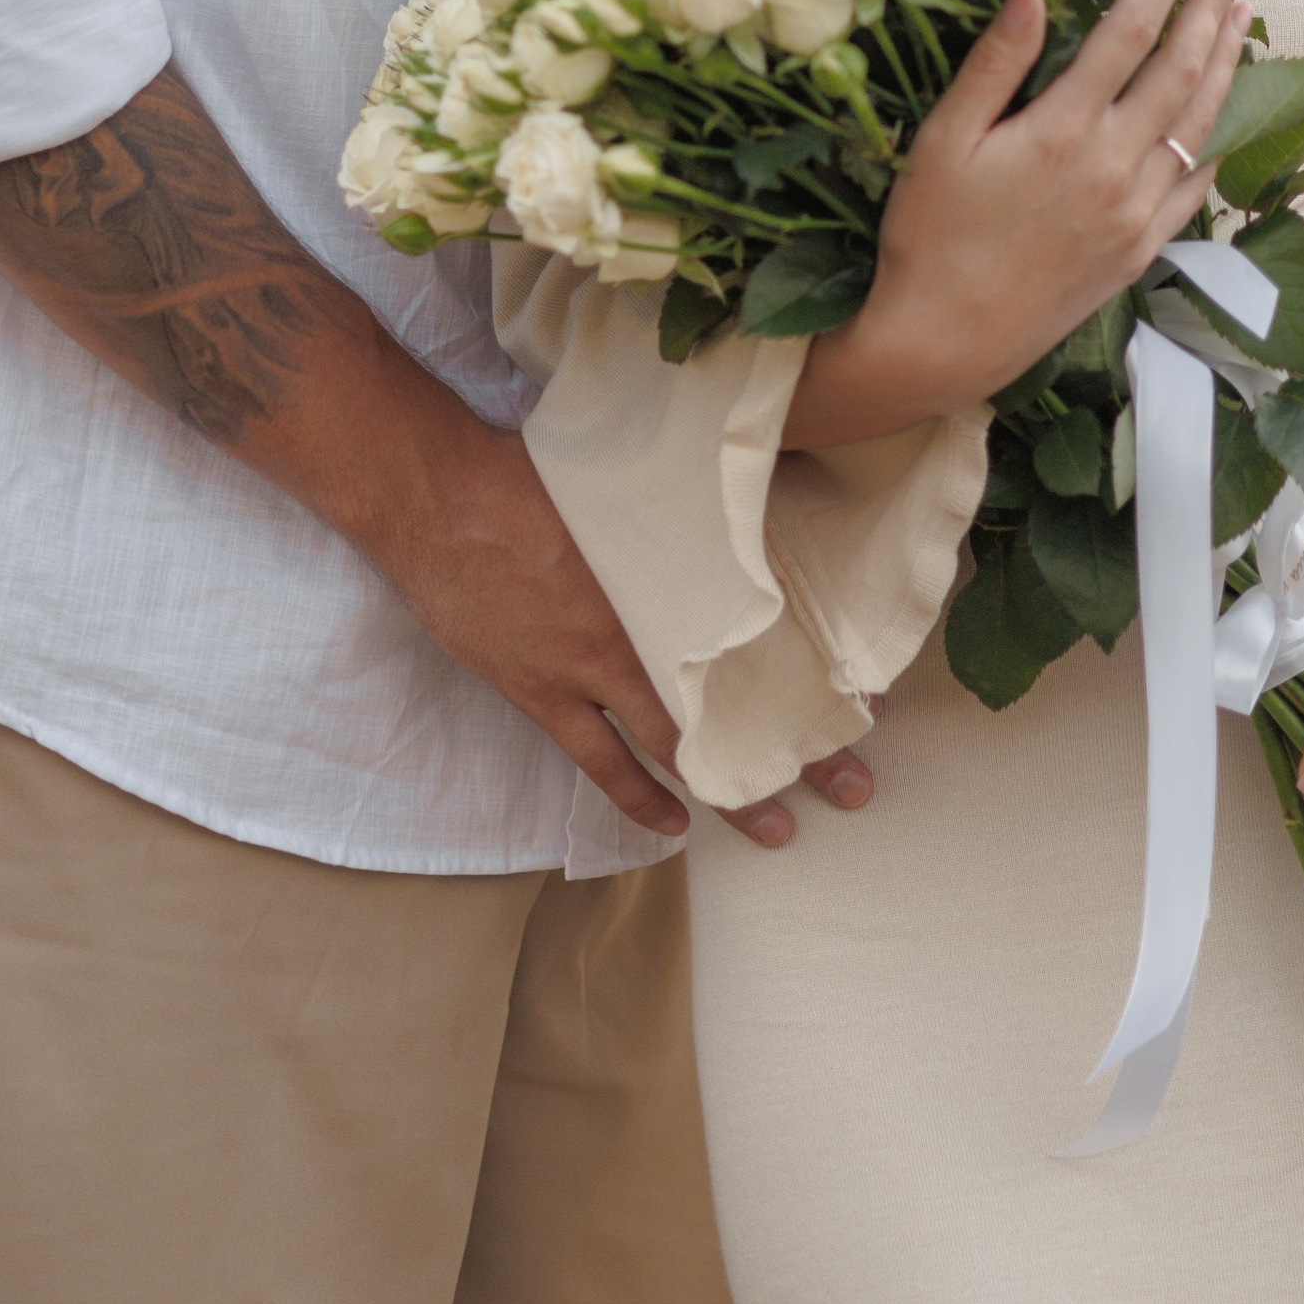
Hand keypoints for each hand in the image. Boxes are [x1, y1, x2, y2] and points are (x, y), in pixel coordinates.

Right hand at [382, 402, 876, 853]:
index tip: (868, 700)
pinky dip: (636, 794)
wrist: (435, 498)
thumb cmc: (527, 472)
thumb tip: (747, 494)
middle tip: (854, 789)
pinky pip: (598, 760)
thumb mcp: (626, 478)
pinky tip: (672, 825)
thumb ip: (682, 506)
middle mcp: (637, 629)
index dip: (815, 669)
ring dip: (726, 791)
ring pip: (672, 745)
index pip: (764, 633)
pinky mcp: (540, 692)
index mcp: (667, 574)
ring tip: (778, 830)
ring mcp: (586, 668)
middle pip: (733, 700)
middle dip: (796, 749)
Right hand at [785, 0, 1253, 451]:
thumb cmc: (929, 235)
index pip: (1131, 29)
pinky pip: (1198, 184)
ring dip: (1227, 61)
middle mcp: (1113, 167)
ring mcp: (1136, 212)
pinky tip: (1228, 111)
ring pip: (1201, 122)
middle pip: (1181, 68)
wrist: (945, 342)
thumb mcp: (944, 140)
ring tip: (1243, 13)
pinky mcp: (1143, 249)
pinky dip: (1220, 137)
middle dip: (1212, 7)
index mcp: (1062, 130)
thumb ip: (995, 61)